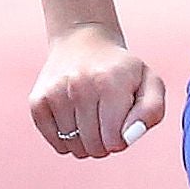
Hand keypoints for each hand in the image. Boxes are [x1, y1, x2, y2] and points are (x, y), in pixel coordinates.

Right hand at [30, 24, 165, 158]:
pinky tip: (74, 120)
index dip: (121, 140)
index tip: (122, 124)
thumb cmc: (121, 70)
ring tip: (91, 118)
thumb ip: (151, 111)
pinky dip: (67, 140)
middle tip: (107, 121)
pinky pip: (56, 144)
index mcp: (110, 83)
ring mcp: (55, 93)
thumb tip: (127, 137)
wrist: (82, 42)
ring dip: (86, 142)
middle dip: (105, 143)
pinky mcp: (38, 101)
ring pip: (74, 147)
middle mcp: (79, 86)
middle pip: (94, 146)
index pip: (114, 140)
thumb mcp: (149, 82)